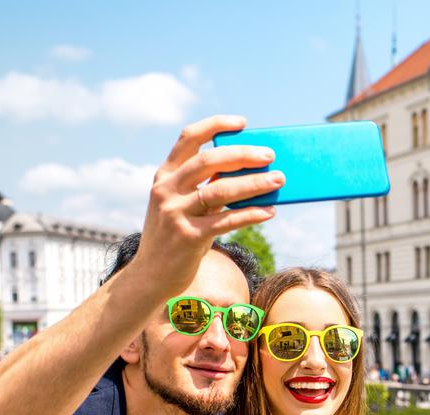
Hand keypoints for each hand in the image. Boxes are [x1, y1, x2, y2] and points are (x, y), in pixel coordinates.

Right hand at [133, 114, 285, 294]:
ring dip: (254, 183)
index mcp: (165, 175)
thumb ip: (204, 187)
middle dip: (243, 155)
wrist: (151, 276)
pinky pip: (227, 220)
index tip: (242, 123)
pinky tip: (269, 211)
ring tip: (278, 180)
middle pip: (209, 161)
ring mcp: (176, 213)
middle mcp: (167, 190)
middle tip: (270, 155)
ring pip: (221, 189)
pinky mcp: (188, 237)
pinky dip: (251, 214)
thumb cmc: (176, 237)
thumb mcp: (181, 205)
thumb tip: (249, 173)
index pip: (189, 138)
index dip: (216, 126)